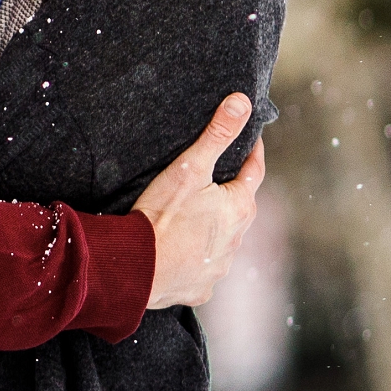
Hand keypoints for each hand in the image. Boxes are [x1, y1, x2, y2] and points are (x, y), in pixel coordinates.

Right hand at [135, 93, 263, 310]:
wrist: (136, 269)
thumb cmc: (163, 216)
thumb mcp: (189, 168)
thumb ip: (217, 134)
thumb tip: (242, 101)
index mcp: (239, 208)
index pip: (254, 172)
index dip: (252, 152)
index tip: (252, 140)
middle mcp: (236, 240)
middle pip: (239, 209)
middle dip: (231, 193)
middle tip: (216, 179)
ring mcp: (219, 267)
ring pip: (222, 241)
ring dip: (214, 229)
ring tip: (195, 218)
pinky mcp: (200, 288)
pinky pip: (203, 269)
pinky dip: (196, 259)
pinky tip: (181, 254)